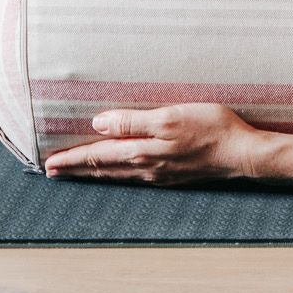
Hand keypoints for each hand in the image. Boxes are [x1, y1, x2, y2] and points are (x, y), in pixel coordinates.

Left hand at [42, 103, 268, 186]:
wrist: (243, 153)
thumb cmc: (212, 128)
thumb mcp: (171, 116)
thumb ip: (134, 121)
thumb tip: (99, 124)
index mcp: (142, 151)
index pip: (97, 155)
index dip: (72, 158)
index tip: (49, 163)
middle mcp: (147, 167)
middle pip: (103, 168)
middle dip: (77, 169)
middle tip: (53, 172)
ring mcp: (161, 174)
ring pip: (119, 174)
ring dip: (96, 173)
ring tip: (80, 172)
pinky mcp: (175, 176)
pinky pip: (136, 177)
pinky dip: (119, 175)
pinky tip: (121, 173)